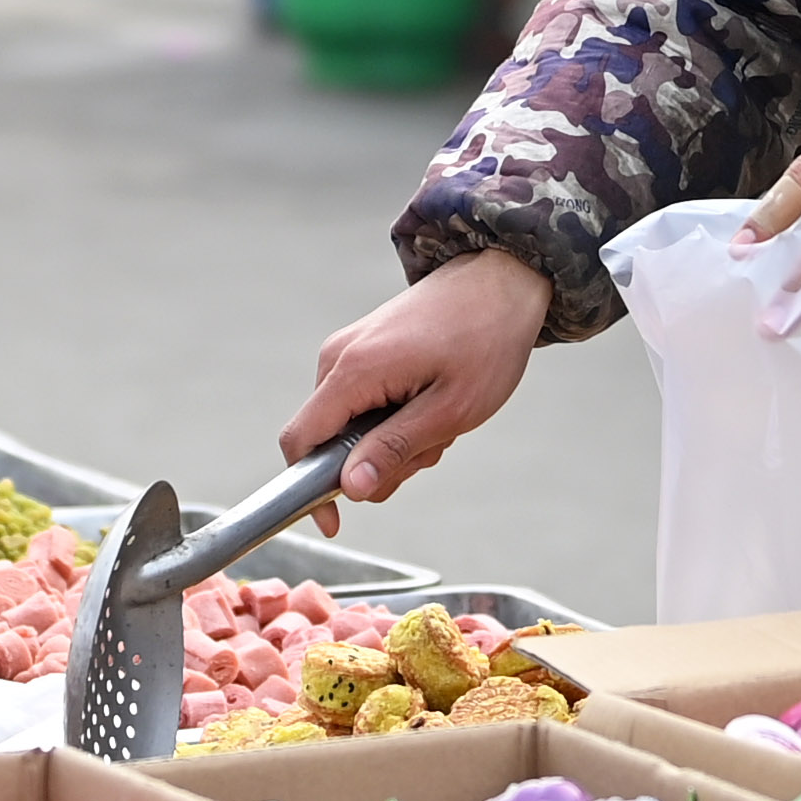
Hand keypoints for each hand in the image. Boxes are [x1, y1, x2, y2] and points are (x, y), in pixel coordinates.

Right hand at [286, 249, 550, 504]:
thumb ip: (393, 449)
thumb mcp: (450, 410)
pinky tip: (433, 403)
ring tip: (441, 418)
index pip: (299, 442)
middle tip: (432, 447)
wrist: (501, 279)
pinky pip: (363, 404)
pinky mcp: (363, 350)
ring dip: (394, 440)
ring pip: (350, 426)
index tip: (335, 521)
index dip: (308, 491)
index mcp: (353, 371)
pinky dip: (396, 417)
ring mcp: (348, 351)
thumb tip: (349, 489)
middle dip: (377, 462)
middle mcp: (338, 358)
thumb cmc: (484, 339)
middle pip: (329, 441)